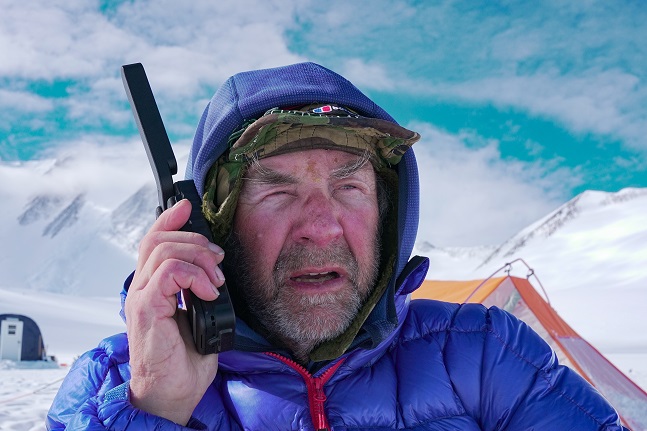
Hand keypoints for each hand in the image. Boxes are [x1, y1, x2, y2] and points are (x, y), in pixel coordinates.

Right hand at [125, 199, 223, 424]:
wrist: (174, 392)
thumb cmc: (185, 360)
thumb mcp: (200, 315)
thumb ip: (199, 290)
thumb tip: (216, 271)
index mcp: (154, 287)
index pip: (153, 241)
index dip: (169, 219)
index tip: (187, 207)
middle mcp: (143, 288)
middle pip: (160, 239)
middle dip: (197, 241)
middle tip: (218, 262)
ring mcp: (142, 297)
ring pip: (166, 250)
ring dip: (200, 258)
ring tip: (216, 282)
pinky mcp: (147, 308)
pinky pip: (170, 272)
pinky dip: (195, 275)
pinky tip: (208, 293)